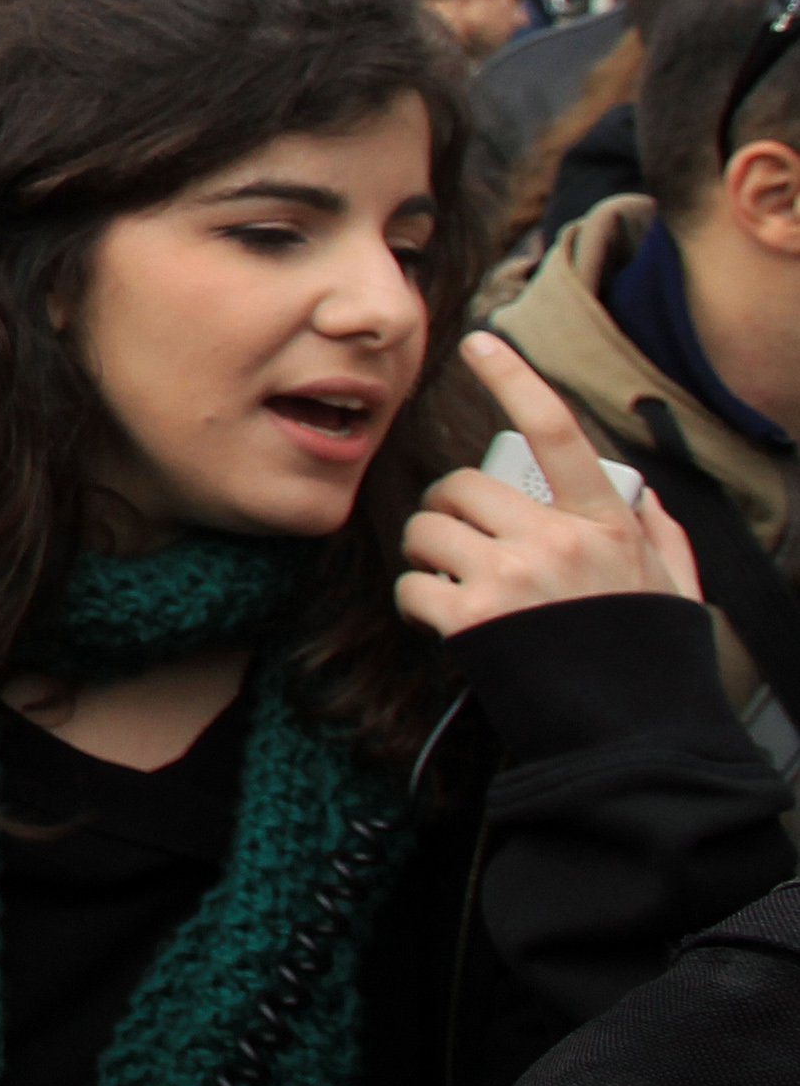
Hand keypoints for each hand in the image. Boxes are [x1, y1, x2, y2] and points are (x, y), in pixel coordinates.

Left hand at [396, 334, 700, 638]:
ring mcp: (512, 577)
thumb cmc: (652, 663)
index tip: (482, 343)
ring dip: (428, 556)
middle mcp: (557, 540)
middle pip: (461, 487)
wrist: (634, 742)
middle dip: (448, 512)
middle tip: (460, 543)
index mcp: (607, 524)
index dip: (516, 381)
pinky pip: (412, 586)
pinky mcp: (473, 618)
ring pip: (428, 531)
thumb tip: (643, 495)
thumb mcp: (674, 588)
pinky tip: (447, 624)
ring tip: (457, 587)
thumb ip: (657, 535)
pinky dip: (417, 603)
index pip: (558, 432)